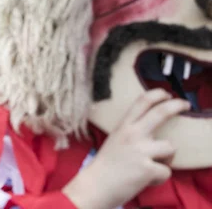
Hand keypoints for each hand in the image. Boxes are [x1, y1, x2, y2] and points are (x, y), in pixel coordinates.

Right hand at [63, 89, 189, 208]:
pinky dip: (158, 177)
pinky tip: (145, 179)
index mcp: (123, 126)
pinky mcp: (147, 169)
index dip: (157, 94)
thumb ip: (131, 132)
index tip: (167, 94)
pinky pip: (166, 171)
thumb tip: (151, 129)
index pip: (142, 102)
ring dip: (166, 158)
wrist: (95, 186)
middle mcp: (132, 134)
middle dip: (176, 105)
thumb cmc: (105, 165)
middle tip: (185, 104)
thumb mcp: (115, 140)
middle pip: (160, 112)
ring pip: (170, 147)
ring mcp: (141, 151)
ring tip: (151, 165)